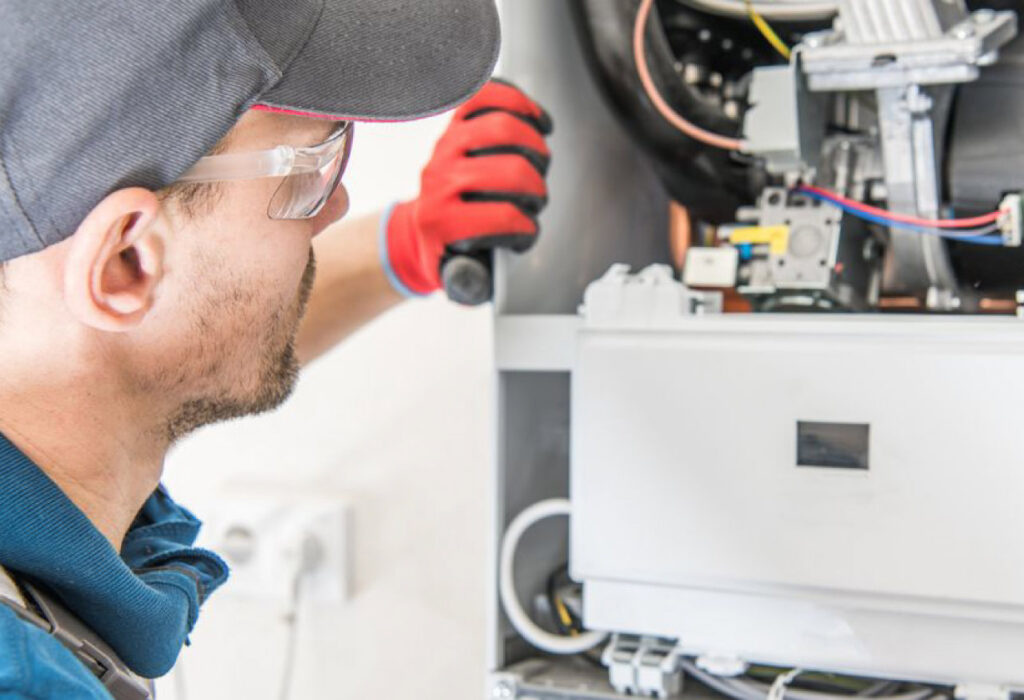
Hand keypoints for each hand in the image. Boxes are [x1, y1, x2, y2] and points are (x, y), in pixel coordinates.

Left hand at [382, 79, 552, 297]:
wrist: (419, 230)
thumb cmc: (448, 252)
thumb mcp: (457, 278)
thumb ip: (471, 282)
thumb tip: (478, 276)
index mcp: (440, 221)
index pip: (503, 217)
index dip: (526, 229)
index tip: (525, 233)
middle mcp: (439, 179)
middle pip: (511, 171)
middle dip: (536, 189)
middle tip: (534, 200)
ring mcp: (446, 147)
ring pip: (504, 128)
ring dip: (535, 148)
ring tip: (538, 165)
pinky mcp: (454, 124)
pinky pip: (488, 96)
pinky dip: (519, 103)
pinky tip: (536, 121)